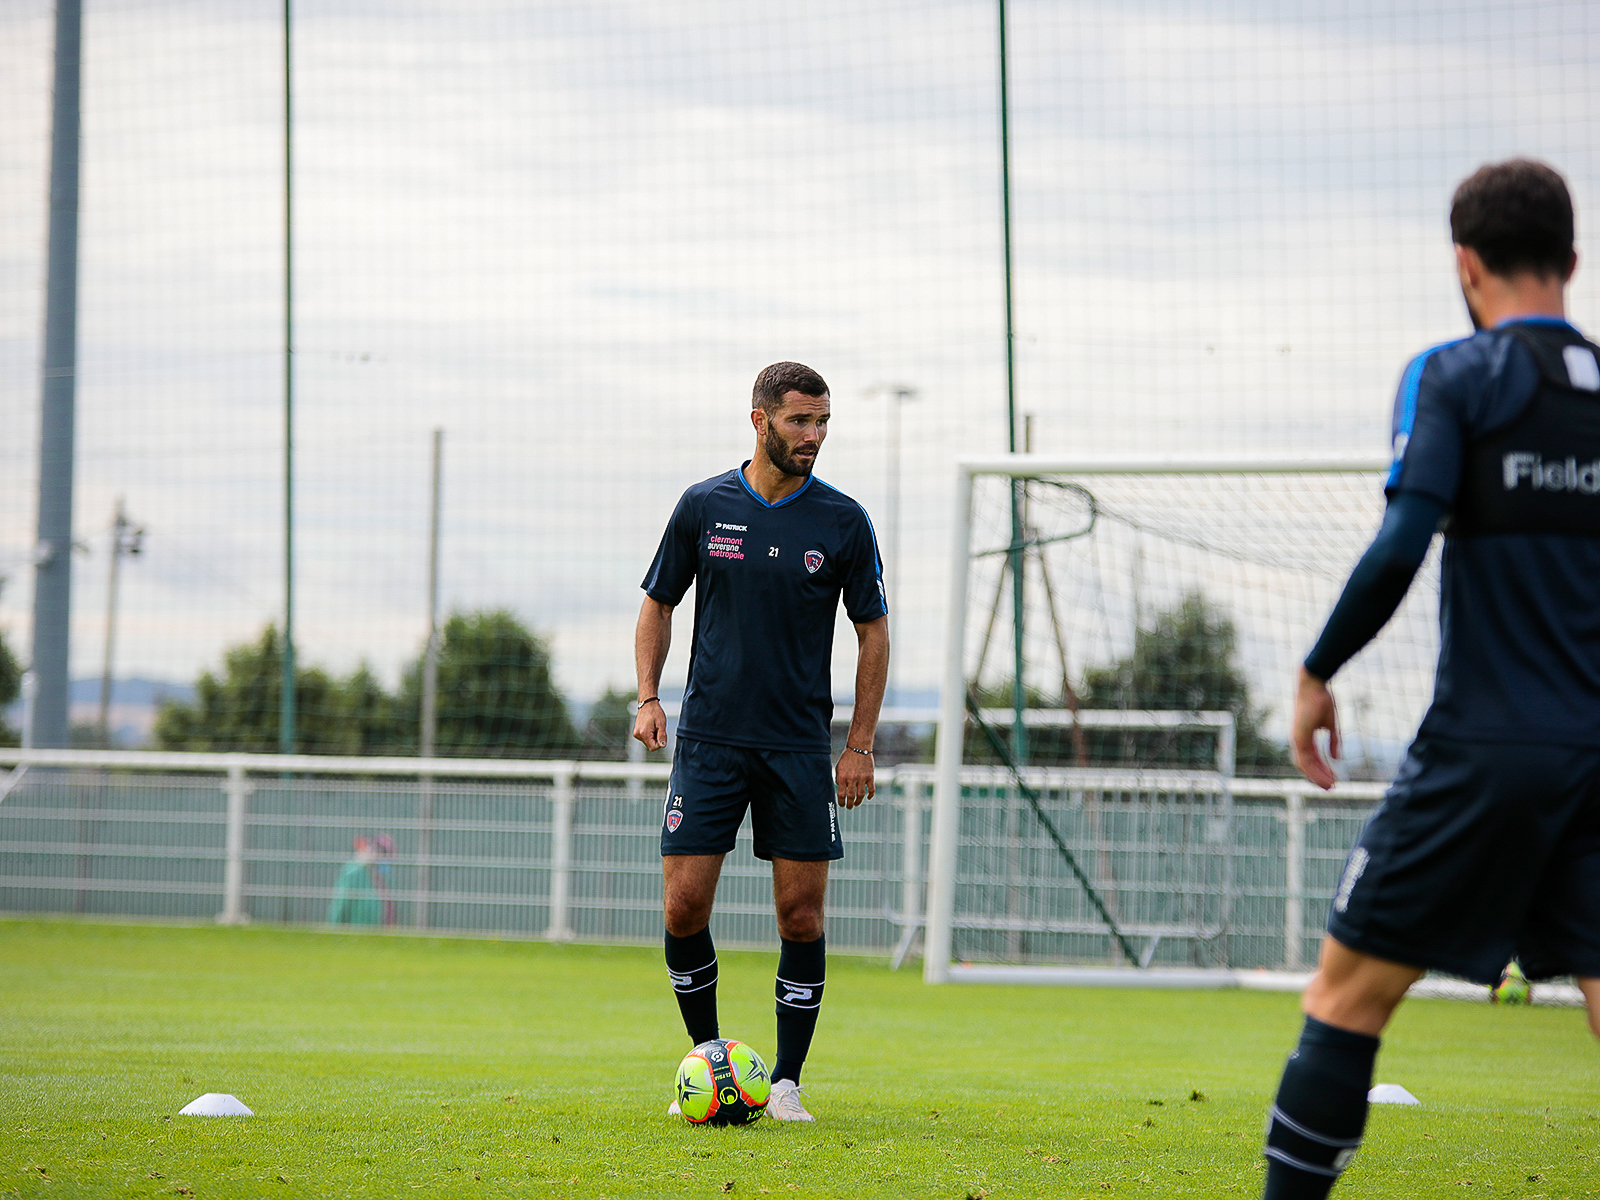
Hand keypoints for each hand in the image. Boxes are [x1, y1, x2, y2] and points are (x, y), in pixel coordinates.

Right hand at [632, 700, 666, 750]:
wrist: (647, 704)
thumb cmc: (655, 712)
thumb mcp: (661, 724)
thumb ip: (662, 736)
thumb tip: (663, 745)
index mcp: (644, 733)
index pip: (653, 748)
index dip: (659, 743)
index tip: (661, 734)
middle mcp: (638, 735)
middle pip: (650, 745)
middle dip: (656, 739)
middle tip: (658, 729)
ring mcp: (636, 734)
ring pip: (648, 742)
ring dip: (653, 737)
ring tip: (654, 727)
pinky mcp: (636, 732)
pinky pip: (645, 738)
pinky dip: (650, 735)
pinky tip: (651, 727)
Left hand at [835, 749, 874, 808]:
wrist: (858, 748)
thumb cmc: (847, 758)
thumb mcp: (839, 768)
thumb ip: (838, 779)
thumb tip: (840, 791)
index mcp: (842, 777)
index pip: (841, 794)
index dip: (841, 802)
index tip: (842, 805)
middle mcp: (852, 778)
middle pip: (851, 797)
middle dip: (849, 804)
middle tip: (849, 807)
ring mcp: (862, 778)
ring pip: (861, 795)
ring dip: (858, 802)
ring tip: (856, 804)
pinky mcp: (870, 776)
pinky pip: (871, 789)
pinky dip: (870, 795)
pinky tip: (868, 798)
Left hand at [1291, 666, 1339, 790]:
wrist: (1314, 685)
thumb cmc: (1322, 700)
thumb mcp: (1331, 724)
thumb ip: (1333, 742)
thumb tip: (1336, 758)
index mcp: (1304, 736)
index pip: (1311, 758)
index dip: (1321, 769)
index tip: (1333, 778)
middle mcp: (1298, 739)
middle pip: (1306, 765)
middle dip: (1319, 777)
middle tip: (1331, 787)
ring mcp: (1297, 739)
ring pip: (1304, 765)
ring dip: (1317, 777)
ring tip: (1330, 786)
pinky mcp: (1298, 737)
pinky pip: (1304, 759)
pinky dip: (1314, 770)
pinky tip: (1325, 777)